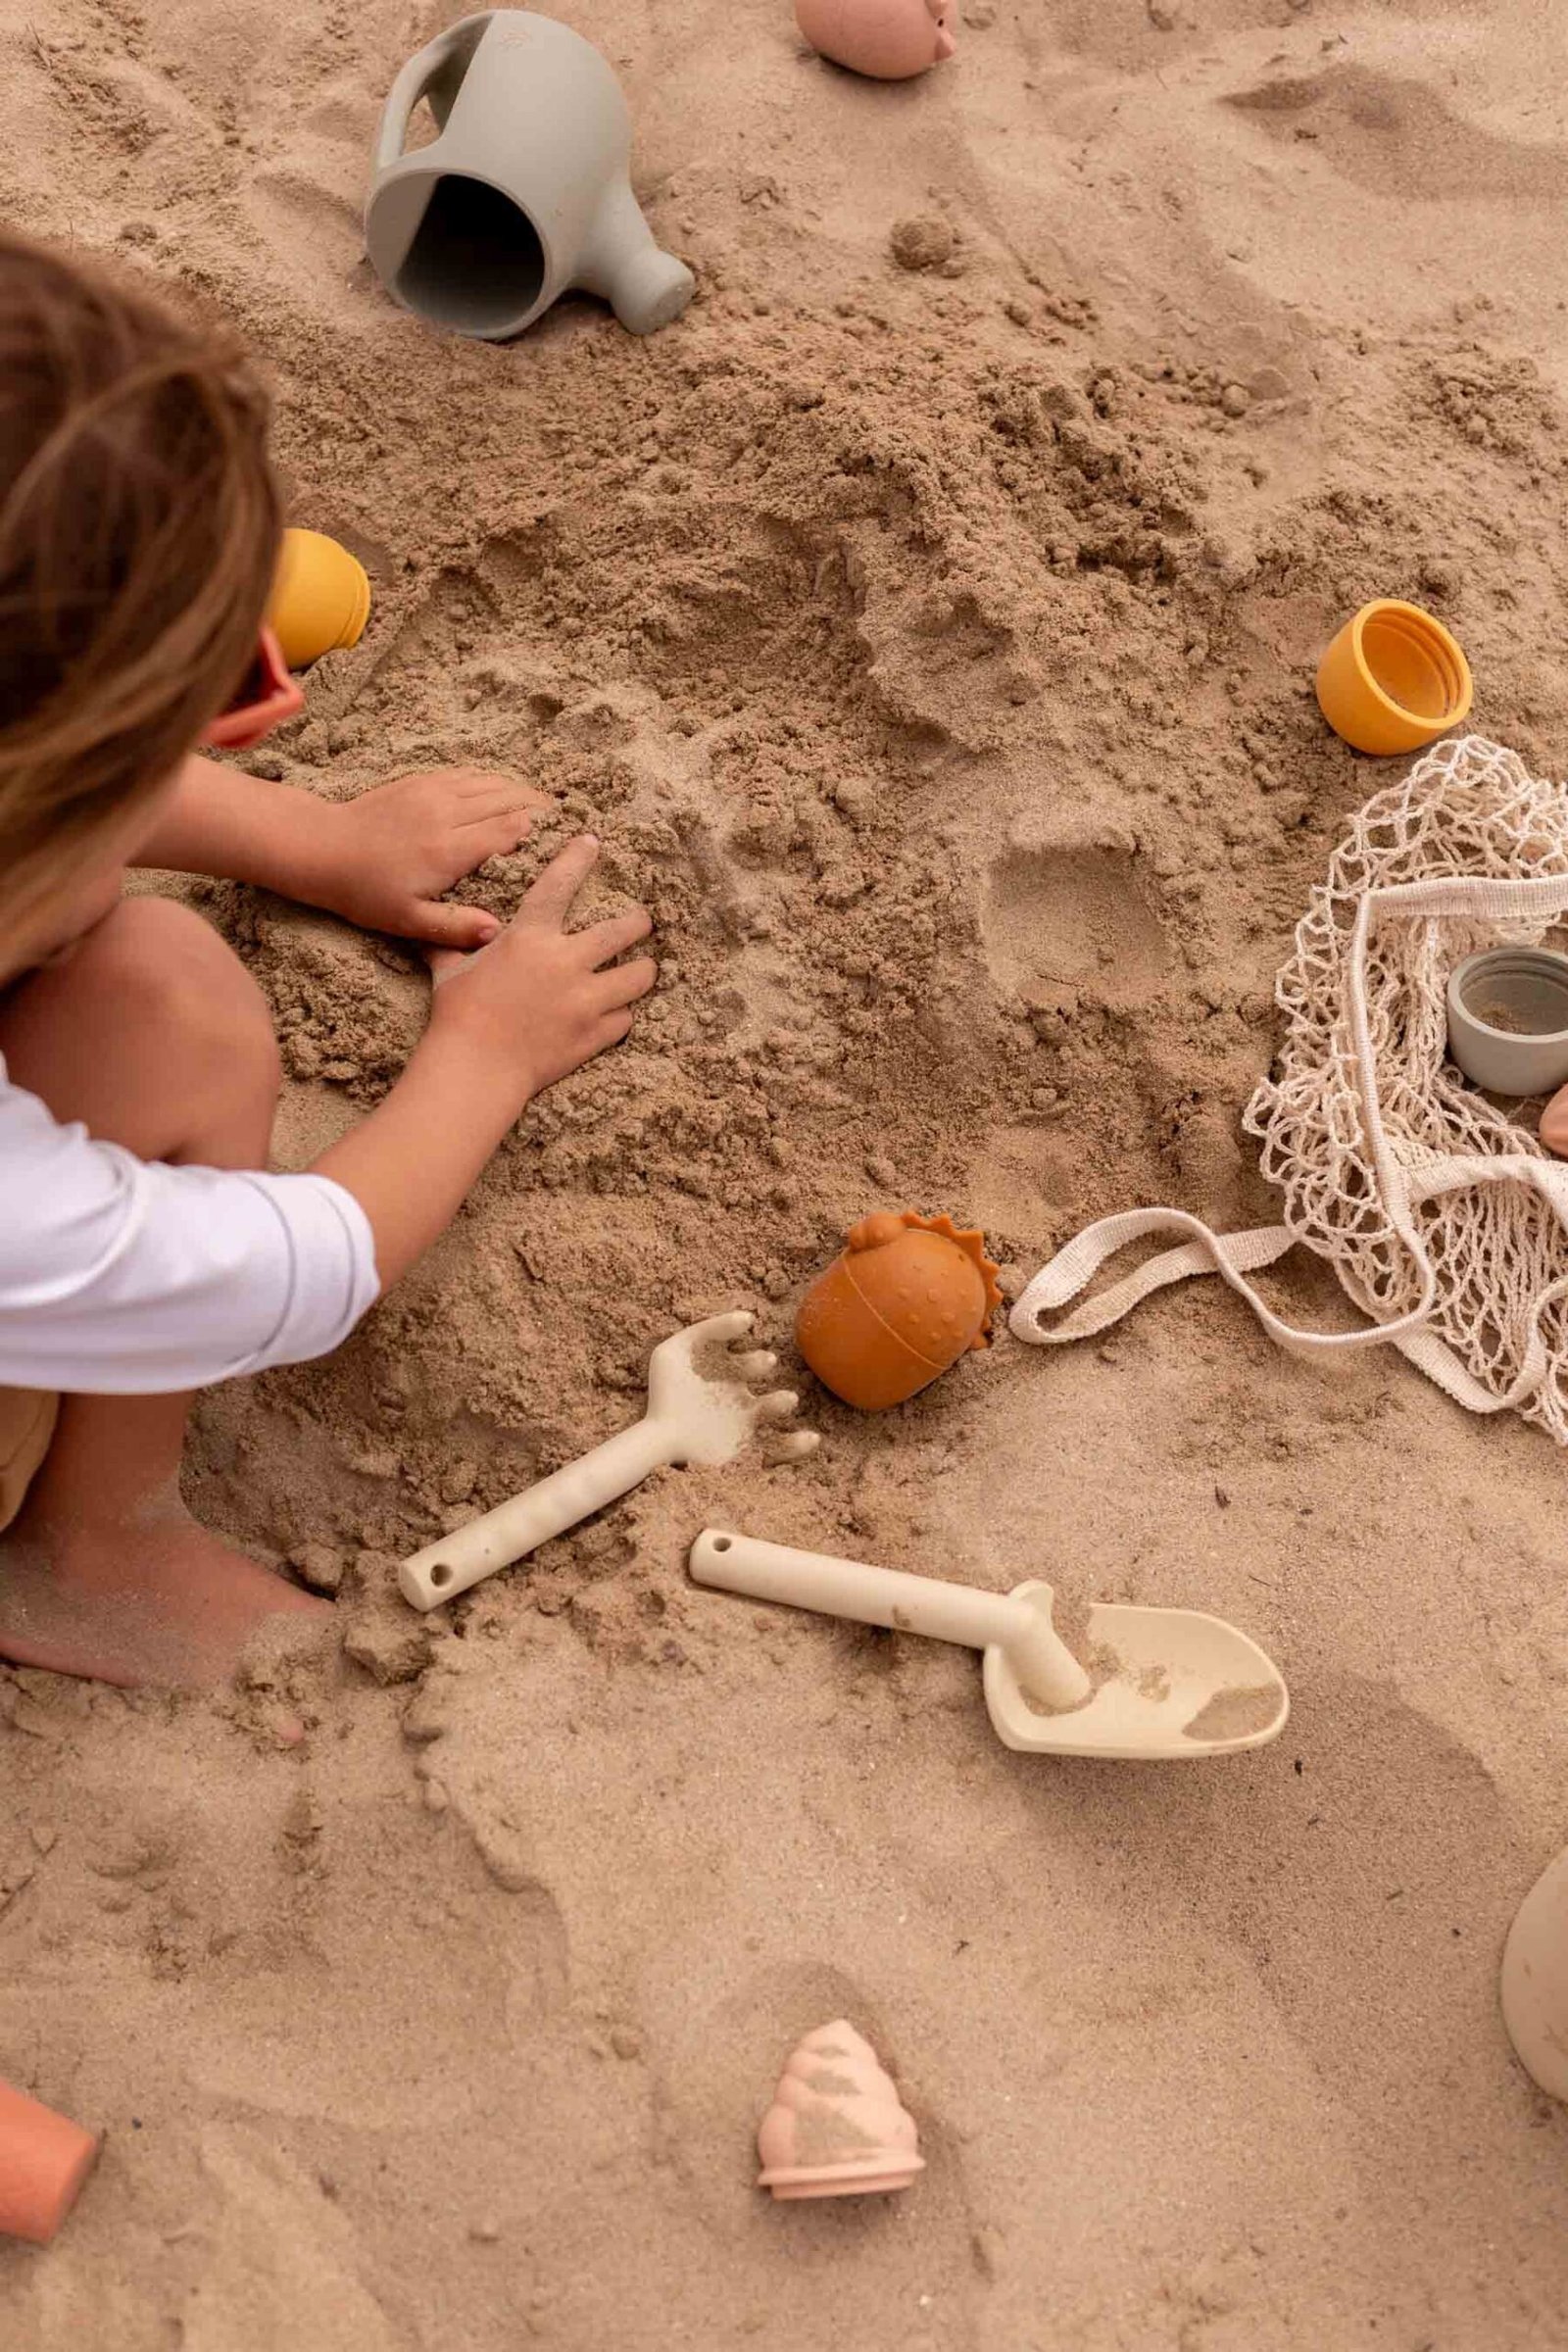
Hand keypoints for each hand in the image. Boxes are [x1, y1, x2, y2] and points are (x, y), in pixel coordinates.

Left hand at [309, 769, 547, 948]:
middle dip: (538, 807)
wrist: (322, 848)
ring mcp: (433, 793)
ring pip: (490, 783)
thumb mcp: (408, 922)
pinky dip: (492, 780)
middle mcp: (446, 815)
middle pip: (506, 800)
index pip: (508, 831)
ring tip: (542, 801)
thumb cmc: (365, 892)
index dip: (539, 830)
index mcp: (448, 851)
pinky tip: (503, 788)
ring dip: (519, 790)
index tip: (565, 835)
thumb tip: (498, 932)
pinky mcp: (420, 782)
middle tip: (564, 816)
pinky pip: (467, 774)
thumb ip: (454, 927)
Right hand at [427, 836, 655, 1101]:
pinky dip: (621, 1015)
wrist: (475, 1068)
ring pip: (639, 975)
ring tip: (641, 969)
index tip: (592, 843)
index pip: (558, 885)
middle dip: (638, 922)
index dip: (577, 859)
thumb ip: (451, 943)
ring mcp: (585, 1000)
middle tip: (641, 921)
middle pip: (623, 930)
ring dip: (642, 970)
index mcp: (529, 938)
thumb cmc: (457, 1014)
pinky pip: (625, 1018)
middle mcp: (566, 962)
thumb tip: (426, 930)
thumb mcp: (449, 969)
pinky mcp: (594, 1034)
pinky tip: (615, 1013)